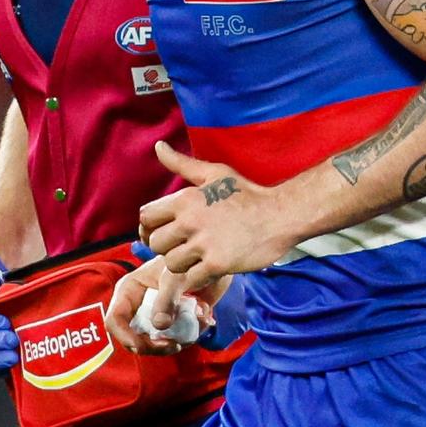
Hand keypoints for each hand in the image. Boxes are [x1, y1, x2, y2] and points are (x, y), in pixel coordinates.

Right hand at [105, 257, 225, 354]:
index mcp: (129, 291)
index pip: (114, 320)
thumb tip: (160, 325)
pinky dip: (191, 335)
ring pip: (157, 344)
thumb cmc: (186, 259)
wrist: (209, 260)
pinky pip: (176, 340)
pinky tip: (204, 318)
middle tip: (176, 344)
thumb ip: (167, 298)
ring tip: (199, 320)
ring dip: (179, 339)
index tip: (143, 346)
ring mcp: (155, 317)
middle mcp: (138, 307)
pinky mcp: (172, 324)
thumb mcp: (175, 275)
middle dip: (156, 346)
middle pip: (134, 340)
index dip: (124, 336)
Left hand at [138, 142, 290, 290]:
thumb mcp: (214, 173)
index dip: (152, 226)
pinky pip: (191, 279)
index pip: (146, 217)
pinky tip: (209, 267)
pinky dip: (198, 277)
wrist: (279, 215)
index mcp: (186, 198)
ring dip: (182, 264)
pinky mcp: (218, 264)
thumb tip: (159, 146)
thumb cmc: (246, 194)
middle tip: (185, 245)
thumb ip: (182, 164)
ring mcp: (204, 244)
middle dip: (167, 246)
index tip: (166, 230)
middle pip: (155, 243)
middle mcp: (190, 221)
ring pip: (171, 264)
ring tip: (198, 256)